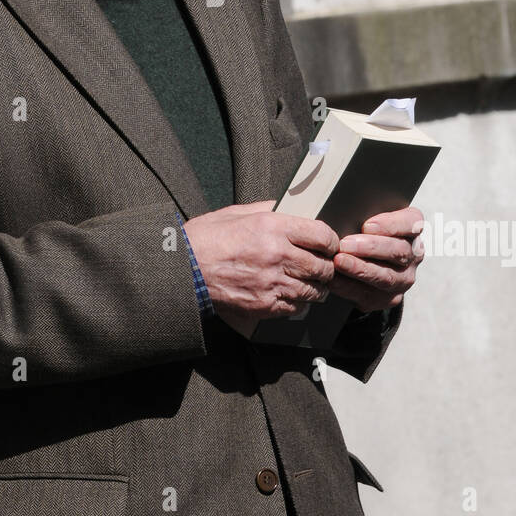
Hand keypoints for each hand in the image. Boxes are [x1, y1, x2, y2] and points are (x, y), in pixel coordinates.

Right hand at [183, 201, 338, 339]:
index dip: (331, 241)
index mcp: (273, 227)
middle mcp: (277, 255)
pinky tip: (289, 293)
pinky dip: (297, 302)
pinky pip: (296, 307)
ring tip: (308, 281)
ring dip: (315, 286)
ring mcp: (272, 283)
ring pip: (314, 291)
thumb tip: (287, 208)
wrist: (184, 269)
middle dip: (326, 266)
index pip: (322, 236)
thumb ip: (267, 209)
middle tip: (321, 265)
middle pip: (323, 267)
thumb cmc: (206, 238)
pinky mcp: (264, 305)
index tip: (328, 244)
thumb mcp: (237, 213)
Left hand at [330, 206, 424, 313]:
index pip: (412, 223)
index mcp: (412, 229)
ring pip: (386, 276)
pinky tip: (334, 279)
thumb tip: (344, 213)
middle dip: (370, 248)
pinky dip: (349, 286)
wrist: (368, 265)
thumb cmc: (365, 233)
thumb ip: (363, 216)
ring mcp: (404, 279)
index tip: (366, 225)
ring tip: (338, 262)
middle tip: (345, 244)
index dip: (391, 224)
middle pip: (398, 251)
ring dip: (360, 269)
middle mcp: (413, 255)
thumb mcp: (369, 220)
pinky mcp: (389, 298)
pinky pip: (370, 295)